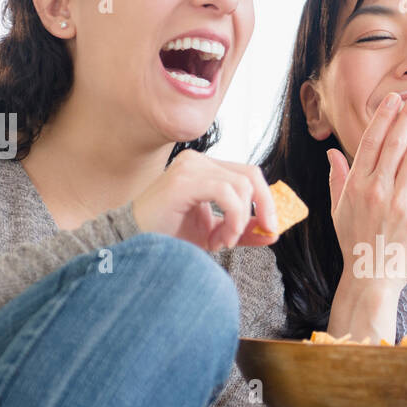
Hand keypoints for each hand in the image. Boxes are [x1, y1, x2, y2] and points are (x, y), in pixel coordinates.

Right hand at [131, 152, 278, 250]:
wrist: (133, 245)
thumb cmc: (167, 239)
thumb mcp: (214, 235)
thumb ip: (242, 231)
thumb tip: (273, 233)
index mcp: (205, 170)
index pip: (248, 174)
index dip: (266, 200)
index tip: (271, 228)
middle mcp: (198, 162)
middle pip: (250, 174)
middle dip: (264, 206)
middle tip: (264, 232)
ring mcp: (189, 167)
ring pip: (240, 185)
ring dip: (240, 220)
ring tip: (223, 241)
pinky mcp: (183, 180)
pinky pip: (225, 192)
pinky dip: (232, 218)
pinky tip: (219, 239)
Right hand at [328, 90, 406, 293]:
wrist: (370, 277)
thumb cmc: (354, 242)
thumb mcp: (338, 210)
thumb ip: (337, 179)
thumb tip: (332, 153)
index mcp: (356, 185)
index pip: (370, 142)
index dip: (383, 117)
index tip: (394, 99)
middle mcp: (375, 190)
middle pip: (394, 144)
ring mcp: (397, 203)